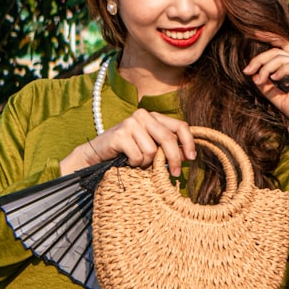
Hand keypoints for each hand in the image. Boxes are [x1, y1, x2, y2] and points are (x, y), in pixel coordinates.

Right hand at [60, 110, 195, 174]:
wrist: (97, 155)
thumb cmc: (128, 152)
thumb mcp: (151, 148)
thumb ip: (168, 148)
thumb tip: (188, 156)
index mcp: (154, 116)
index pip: (180, 125)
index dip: (189, 142)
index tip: (192, 158)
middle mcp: (143, 115)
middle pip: (168, 138)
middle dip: (174, 159)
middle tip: (175, 174)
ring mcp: (130, 123)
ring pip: (152, 151)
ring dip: (146, 162)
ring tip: (136, 161)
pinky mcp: (120, 134)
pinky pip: (138, 156)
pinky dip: (134, 163)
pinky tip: (126, 160)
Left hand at [243, 33, 288, 159]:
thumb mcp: (281, 100)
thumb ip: (268, 88)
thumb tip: (254, 76)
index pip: (282, 48)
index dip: (269, 38)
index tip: (253, 35)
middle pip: (278, 51)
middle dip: (260, 59)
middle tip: (247, 70)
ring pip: (283, 58)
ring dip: (267, 67)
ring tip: (259, 80)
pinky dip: (280, 70)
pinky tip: (273, 79)